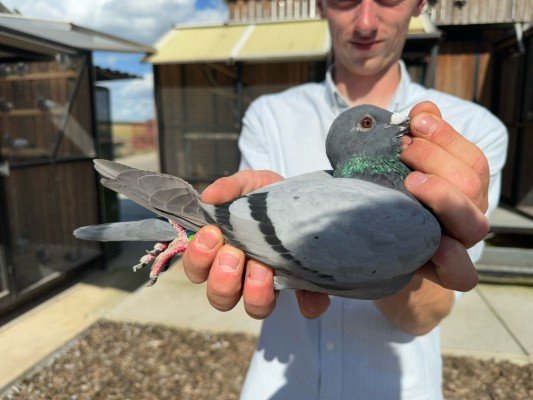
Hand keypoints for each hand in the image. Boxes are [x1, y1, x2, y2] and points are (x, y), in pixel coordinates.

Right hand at [182, 170, 330, 318]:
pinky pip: (307, 307)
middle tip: (235, 254)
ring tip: (263, 268)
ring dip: (256, 293)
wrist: (302, 196)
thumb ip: (229, 188)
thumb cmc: (265, 196)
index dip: (199, 258)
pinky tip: (309, 291)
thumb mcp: (248, 185)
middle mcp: (242, 276)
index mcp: (222, 253)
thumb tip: (208, 196)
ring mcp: (272, 285)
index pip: (197, 269)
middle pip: (220, 297)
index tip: (212, 234)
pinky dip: (309, 303)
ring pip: (255, 308)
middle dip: (223, 278)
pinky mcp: (303, 286)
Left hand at [401, 101, 489, 290]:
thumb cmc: (394, 198)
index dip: (446, 136)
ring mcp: (462, 244)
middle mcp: (470, 212)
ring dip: (443, 196)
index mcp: (466, 185)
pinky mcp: (447, 273)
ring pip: (473, 222)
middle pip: (471, 183)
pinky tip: (434, 242)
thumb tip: (424, 109)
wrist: (382, 247)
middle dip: (436, 159)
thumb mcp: (403, 166)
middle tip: (403, 149)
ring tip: (410, 182)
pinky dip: (453, 259)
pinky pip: (463, 274)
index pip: (471, 157)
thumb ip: (417, 136)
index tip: (414, 120)